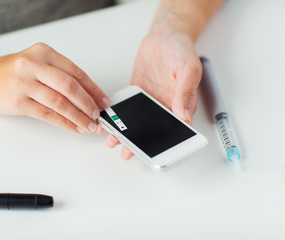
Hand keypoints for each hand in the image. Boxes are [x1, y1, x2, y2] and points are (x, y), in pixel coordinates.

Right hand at [0, 42, 109, 133]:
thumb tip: (86, 96)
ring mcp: (24, 83)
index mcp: (43, 52)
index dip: (93, 89)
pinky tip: (73, 128)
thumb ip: (58, 75)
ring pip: (60, 102)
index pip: (76, 72)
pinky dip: (64, 123)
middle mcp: (34, 64)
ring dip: (78, 117)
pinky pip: (48, 115)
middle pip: (70, 86)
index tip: (103, 101)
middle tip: (98, 116)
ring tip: (89, 126)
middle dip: (88, 104)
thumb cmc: (9, 73)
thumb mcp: (35, 64)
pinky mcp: (18, 101)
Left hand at [105, 29, 201, 159]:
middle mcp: (165, 106)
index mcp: (181, 105)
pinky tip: (109, 122)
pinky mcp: (137, 94)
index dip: (164, 144)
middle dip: (139, 144)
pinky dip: (119, 117)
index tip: (153, 154)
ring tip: (113, 141)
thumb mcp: (189, 68)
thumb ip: (186, 91)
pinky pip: (127, 108)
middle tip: (127, 152)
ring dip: (126, 134)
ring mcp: (150, 102)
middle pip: (152, 131)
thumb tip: (183, 115)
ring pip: (138, 123)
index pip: (174, 130)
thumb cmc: (181, 50)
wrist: (164, 36)